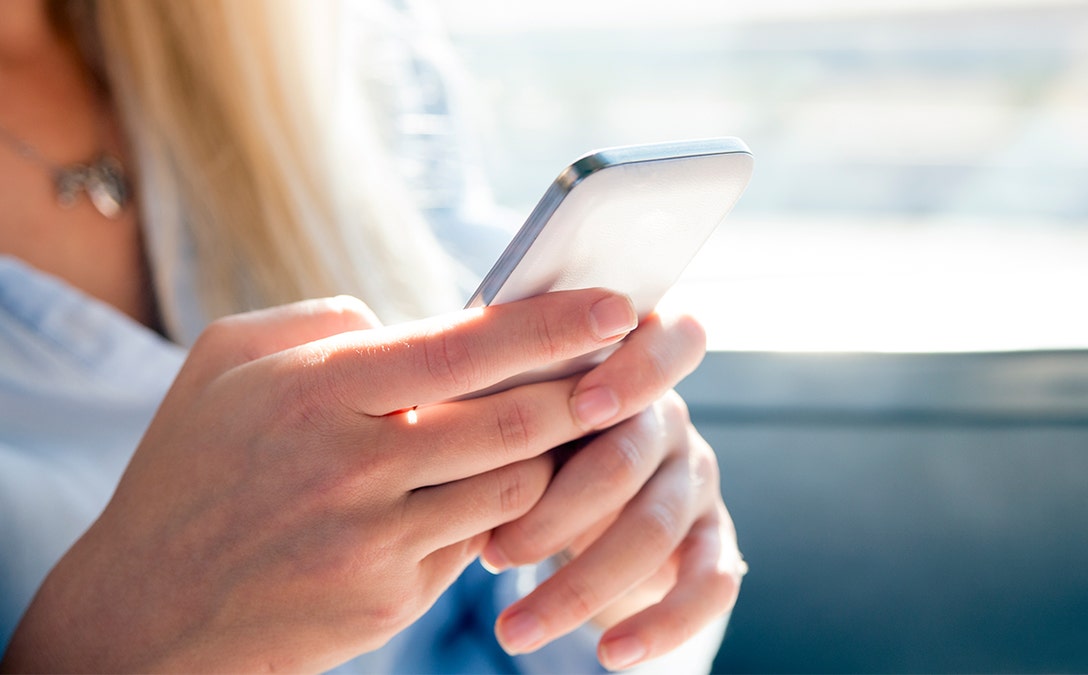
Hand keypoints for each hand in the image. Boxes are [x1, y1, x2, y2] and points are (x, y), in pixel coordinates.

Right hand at [2, 289, 643, 672]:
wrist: (142, 613)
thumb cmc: (187, 470)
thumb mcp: (225, 363)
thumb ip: (321, 320)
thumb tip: (410, 318)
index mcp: (319, 389)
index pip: (469, 345)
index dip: (555, 323)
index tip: (617, 306)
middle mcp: (355, 464)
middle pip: (515, 421)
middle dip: (586, 392)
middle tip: (630, 368)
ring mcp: (376, 541)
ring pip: (513, 488)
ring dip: (547, 456)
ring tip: (560, 427)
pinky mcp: (390, 600)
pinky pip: (477, 543)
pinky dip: (496, 513)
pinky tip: (484, 493)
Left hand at [482, 312, 746, 670]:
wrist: (577, 501)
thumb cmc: (526, 436)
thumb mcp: (511, 400)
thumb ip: (475, 374)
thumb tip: (372, 335)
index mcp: (629, 362)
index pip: (668, 341)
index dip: (633, 372)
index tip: (582, 405)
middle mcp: (671, 419)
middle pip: (632, 454)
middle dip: (560, 509)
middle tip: (495, 553)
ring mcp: (695, 481)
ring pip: (655, 528)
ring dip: (581, 585)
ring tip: (513, 630)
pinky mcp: (712, 541)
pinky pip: (710, 584)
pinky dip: (663, 625)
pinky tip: (612, 656)